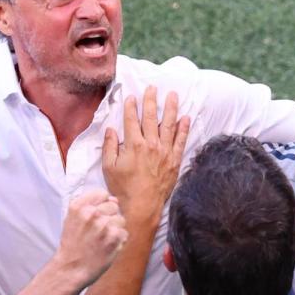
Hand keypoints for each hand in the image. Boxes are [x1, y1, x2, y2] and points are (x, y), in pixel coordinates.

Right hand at [55, 189, 127, 286]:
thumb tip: (114, 199)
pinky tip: (107, 247)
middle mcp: (91, 213)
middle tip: (98, 232)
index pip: (103, 194)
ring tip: (102, 240)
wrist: (71, 268)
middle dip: (109, 217)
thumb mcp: (71, 219)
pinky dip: (118, 241)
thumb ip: (90, 205)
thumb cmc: (73, 244)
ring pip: (121, 219)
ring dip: (115, 230)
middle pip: (113, 206)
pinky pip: (124, 233)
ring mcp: (104, 225)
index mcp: (78, 206)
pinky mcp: (114, 237)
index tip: (97, 216)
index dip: (102, 204)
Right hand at [102, 86, 189, 222]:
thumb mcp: (109, 167)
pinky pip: (181, 141)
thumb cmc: (123, 188)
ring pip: (168, 125)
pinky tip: (185, 118)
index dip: (131, 107)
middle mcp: (151, 145)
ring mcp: (164, 152)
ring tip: (173, 95)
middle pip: (151, 118)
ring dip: (170, 108)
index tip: (132, 97)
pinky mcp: (174, 161)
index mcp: (133, 145)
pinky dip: (183, 128)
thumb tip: (111, 130)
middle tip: (152, 87)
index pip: (132, 120)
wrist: (141, 207)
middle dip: (151, 101)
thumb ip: (109, 146)